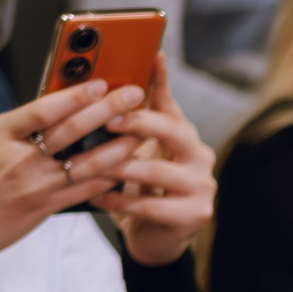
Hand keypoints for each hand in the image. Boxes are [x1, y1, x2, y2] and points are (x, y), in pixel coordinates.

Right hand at [0, 80, 146, 261]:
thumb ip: (21, 126)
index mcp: (0, 134)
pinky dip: (110, 178)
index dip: (75, 96)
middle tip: (132, 96)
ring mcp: (37, 185)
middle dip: (107, 111)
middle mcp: (20, 158)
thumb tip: (59, 106)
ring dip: (120, 147)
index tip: (99, 83)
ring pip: (88, 163)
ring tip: (141, 133)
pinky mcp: (49, 206)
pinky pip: (87, 190)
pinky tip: (127, 167)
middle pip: (71, 131)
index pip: (43, 110)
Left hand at [88, 63, 216, 267]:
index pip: (171, 102)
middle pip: (171, 131)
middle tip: (106, 121)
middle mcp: (200, 156)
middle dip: (137, 123)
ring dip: (118, 167)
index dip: (162, 79)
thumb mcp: (138, 153)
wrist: (158, 236)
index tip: (152, 55)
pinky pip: (151, 205)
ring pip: (156, 170)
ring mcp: (202, 186)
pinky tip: (97, 197)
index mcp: (184, 137)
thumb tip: (99, 90)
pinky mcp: (195, 213)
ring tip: (91, 166)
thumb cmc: (143, 189)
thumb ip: (128, 127)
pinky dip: (119, 201)